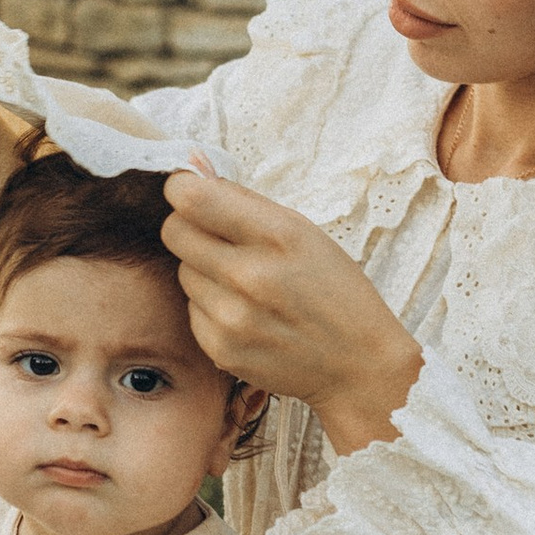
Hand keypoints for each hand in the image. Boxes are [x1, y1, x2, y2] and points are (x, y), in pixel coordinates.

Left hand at [162, 166, 423, 455]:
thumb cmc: (336, 291)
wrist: (359, 365)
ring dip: (203, 270)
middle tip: (218, 237)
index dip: (184, 189)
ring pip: (182, 271)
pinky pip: (191, 308)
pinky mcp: (221, 349)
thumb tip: (194, 169)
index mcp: (278, 236)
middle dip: (189, 227)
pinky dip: (210, 306)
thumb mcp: (306, 232)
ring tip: (244, 283)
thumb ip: (245, 201)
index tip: (191, 192)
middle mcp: (249, 276)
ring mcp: (232, 317)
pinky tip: (245, 313)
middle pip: (175, 231)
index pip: (192, 199)